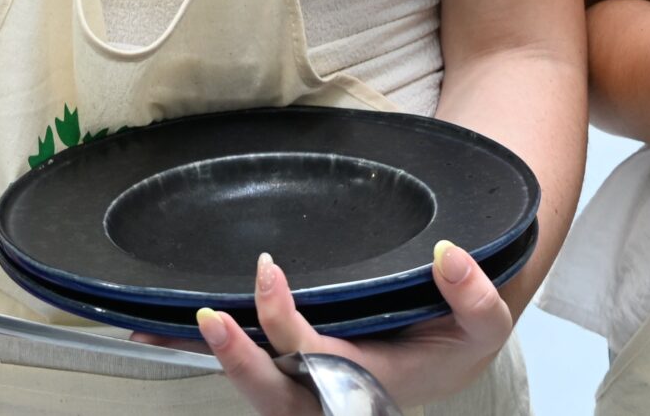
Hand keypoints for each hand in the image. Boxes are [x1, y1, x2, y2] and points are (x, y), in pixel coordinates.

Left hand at [192, 244, 513, 411]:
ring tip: (169, 328)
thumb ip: (474, 295)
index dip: (284, 324)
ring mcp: (309, 382)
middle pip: (272, 394)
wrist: (451, 352)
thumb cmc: (457, 340)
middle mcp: (331, 390)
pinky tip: (165, 331)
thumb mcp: (483, 325)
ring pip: (255, 388)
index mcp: (369, 384)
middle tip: (211, 319)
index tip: (269, 274)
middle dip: (238, 361)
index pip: (316, 361)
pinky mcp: (295, 365)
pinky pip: (251, 367)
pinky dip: (214, 353)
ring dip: (216, 361)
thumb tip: (448, 255)